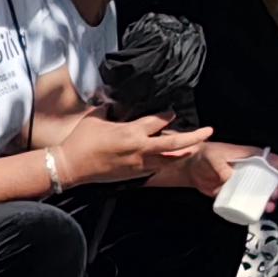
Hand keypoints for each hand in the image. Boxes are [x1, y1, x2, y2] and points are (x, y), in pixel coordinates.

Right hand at [38, 110, 212, 186]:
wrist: (69, 166)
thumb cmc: (79, 142)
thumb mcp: (95, 118)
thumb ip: (110, 109)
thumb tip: (115, 102)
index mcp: (130, 131)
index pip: (158, 120)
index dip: (167, 115)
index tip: (171, 113)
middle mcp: (139, 148)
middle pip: (175, 142)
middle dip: (194, 136)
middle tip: (208, 131)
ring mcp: (137, 163)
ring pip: (169, 159)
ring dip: (183, 152)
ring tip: (193, 147)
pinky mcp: (132, 174)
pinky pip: (155, 168)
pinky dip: (165, 162)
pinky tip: (169, 159)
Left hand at [173, 141, 277, 198]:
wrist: (190, 167)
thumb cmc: (205, 156)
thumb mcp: (214, 158)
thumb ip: (221, 167)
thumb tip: (229, 179)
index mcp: (251, 157)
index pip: (274, 161)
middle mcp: (251, 170)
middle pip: (273, 179)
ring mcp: (244, 182)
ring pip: (262, 192)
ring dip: (270, 200)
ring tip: (270, 206)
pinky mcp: (235, 193)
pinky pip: (247, 201)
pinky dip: (254, 207)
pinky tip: (259, 212)